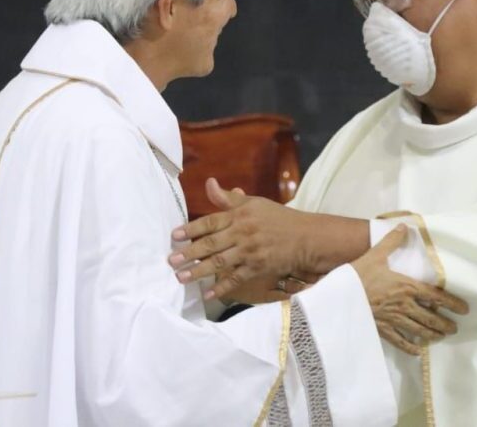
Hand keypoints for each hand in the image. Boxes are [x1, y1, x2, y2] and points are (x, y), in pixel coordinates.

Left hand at [168, 178, 318, 299]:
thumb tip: (209, 183)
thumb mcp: (254, 204)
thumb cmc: (277, 218)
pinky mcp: (258, 268)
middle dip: (190, 253)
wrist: (306, 237)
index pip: (211, 221)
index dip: (192, 228)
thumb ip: (228, 198)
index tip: (175, 235)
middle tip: (171, 260)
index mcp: (240, 215)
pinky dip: (222, 287)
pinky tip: (208, 293)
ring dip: (199, 271)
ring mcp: (250, 252)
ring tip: (181, 277)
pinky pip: (236, 279)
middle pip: (212, 244)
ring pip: (220, 263)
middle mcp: (243, 233)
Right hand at [352, 225, 469, 355]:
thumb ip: (392, 241)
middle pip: (431, 318)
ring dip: (433, 335)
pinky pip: (400, 341)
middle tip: (455, 328)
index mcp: (406, 287)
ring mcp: (393, 320)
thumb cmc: (359, 274)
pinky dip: (410, 347)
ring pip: (419, 331)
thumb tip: (404, 226)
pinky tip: (418, 351)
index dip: (452, 304)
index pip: (436, 297)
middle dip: (445, 324)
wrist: (339, 295)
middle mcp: (404, 305)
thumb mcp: (376, 254)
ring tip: (441, 337)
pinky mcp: (382, 329)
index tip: (464, 310)